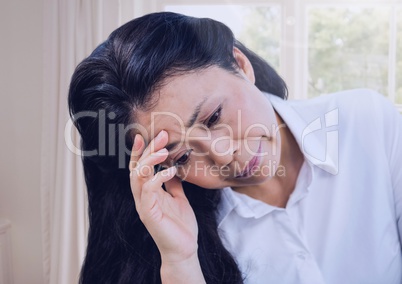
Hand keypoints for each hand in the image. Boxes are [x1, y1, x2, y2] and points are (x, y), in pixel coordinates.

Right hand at [129, 130, 198, 262]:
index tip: (147, 134)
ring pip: (138, 176)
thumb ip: (172, 183)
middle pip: (137, 167)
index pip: (139, 167)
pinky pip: (149, 190)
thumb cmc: (181, 225)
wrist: (184, 248)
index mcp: (148, 192)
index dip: (140, 151)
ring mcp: (143, 204)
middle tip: (162, 135)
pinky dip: (158, 177)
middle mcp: (142, 196)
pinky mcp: (148, 213)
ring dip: (149, 160)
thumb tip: (172, 167)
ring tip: (164, 150)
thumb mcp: (178, 198)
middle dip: (147, 149)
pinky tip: (170, 170)